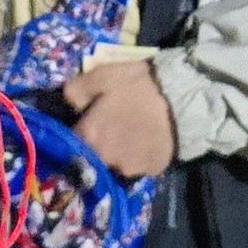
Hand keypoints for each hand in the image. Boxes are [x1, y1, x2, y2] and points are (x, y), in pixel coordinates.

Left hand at [63, 59, 176, 178]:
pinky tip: (146, 143)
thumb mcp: (103, 75)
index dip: (75, 135)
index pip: (68, 144)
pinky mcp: (149, 172)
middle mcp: (104, 159)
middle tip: (111, 130)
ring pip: (115, 165)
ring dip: (118, 154)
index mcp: (89, 136)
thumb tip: (65, 102)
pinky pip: (138, 168)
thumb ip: (77, 90)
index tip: (83, 126)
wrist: (182, 98)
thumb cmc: (139, 85)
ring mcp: (127, 169)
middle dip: (98, 146)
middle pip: (91, 158)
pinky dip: (139, 158)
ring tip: (131, 136)